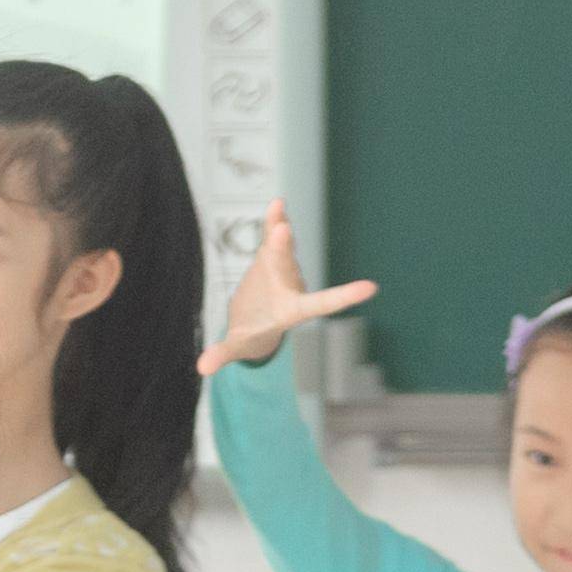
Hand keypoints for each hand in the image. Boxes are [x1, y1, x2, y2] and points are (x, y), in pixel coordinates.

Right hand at [195, 198, 375, 375]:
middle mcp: (292, 285)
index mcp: (291, 311)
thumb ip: (223, 354)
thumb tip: (202, 368)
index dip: (344, 297)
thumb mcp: (237, 345)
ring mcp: (283, 267)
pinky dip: (273, 219)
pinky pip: (273, 235)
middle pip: (288, 266)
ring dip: (279, 227)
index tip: (370, 288)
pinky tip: (276, 203)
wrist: (254, 317)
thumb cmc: (250, 334)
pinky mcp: (271, 254)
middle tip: (281, 231)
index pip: (320, 304)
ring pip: (283, 246)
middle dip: (282, 249)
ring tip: (276, 208)